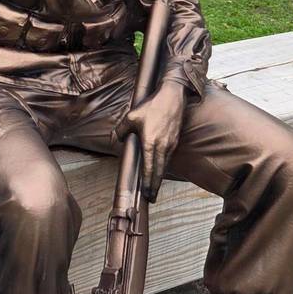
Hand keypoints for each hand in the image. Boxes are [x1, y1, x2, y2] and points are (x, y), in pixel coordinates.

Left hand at [118, 80, 186, 202]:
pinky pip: (168, 157)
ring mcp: (171, 144)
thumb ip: (122, 130)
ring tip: (155, 186)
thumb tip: (117, 139)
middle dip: (155, 186)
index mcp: (151, 142)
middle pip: (159, 171)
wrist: (172, 96)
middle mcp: (162, 146)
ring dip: (160, 176)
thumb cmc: (152, 106)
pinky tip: (160, 168)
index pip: (149, 168)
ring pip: (165, 165)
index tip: (147, 193)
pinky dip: (164, 165)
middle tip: (152, 197)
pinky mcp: (175, 140)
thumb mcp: (131, 116)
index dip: (148, 182)